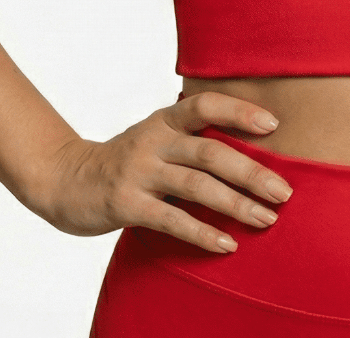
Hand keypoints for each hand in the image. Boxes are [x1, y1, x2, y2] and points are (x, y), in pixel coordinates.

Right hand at [34, 92, 293, 252]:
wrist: (65, 180)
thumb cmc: (125, 160)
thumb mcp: (155, 137)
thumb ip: (191, 136)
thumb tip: (249, 141)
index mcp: (164, 120)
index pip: (205, 105)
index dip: (239, 111)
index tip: (274, 126)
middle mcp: (153, 140)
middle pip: (210, 152)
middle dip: (252, 172)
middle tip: (285, 192)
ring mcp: (138, 172)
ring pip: (196, 186)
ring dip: (235, 204)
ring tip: (266, 219)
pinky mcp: (126, 204)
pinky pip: (171, 219)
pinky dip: (202, 232)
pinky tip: (226, 244)